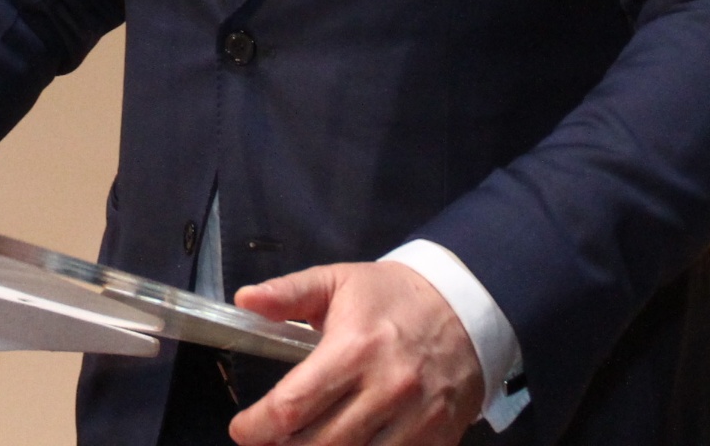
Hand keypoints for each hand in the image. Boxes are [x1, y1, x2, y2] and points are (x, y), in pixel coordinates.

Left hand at [229, 262, 484, 445]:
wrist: (467, 308)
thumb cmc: (393, 297)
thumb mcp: (337, 281)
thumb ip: (288, 293)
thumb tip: (245, 300)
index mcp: (355, 348)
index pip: (293, 405)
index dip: (257, 427)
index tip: (242, 429)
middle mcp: (386, 389)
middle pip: (318, 445)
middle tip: (270, 439)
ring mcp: (416, 420)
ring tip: (304, 441)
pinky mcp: (439, 438)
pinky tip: (347, 445)